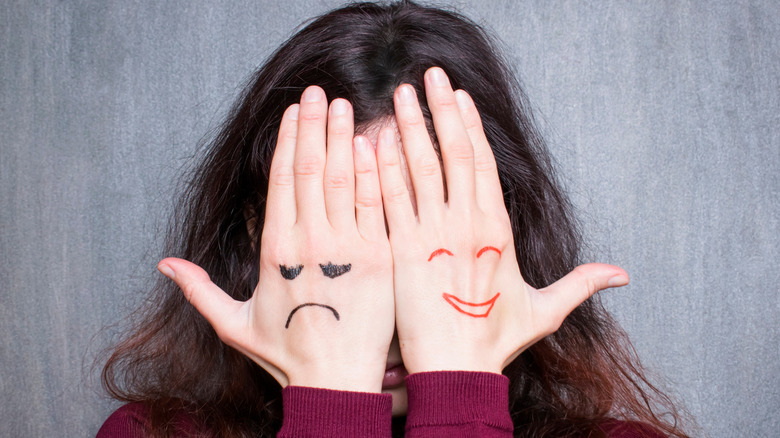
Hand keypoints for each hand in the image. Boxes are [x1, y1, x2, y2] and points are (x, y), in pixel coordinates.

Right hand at [158, 87, 394, 391]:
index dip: (288, 140)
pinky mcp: (381, 258)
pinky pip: (378, 205)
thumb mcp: (234, 324)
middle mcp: (310, 242)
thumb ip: (199, 290)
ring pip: (346, 179)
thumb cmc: (287, 355)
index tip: (293, 111)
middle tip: (319, 92)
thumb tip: (164, 264)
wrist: (336, 383)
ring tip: (345, 106)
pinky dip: (377, 172)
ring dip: (344, 137)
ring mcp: (349, 248)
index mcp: (275, 250)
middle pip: (312, 169)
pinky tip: (376, 143)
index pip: (282, 180)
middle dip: (314, 125)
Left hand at [378, 67, 628, 373]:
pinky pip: (389, 199)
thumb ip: (580, 284)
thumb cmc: (494, 341)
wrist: (455, 371)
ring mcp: (430, 234)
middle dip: (441, 109)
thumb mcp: (544, 310)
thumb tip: (624, 275)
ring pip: (418, 167)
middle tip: (429, 76)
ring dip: (409, 126)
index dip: (470, 126)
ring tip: (400, 94)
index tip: (460, 97)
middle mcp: (464, 223)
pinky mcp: (401, 250)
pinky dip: (381, 168)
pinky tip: (373, 139)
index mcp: (496, 228)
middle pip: (452, 152)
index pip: (482, 163)